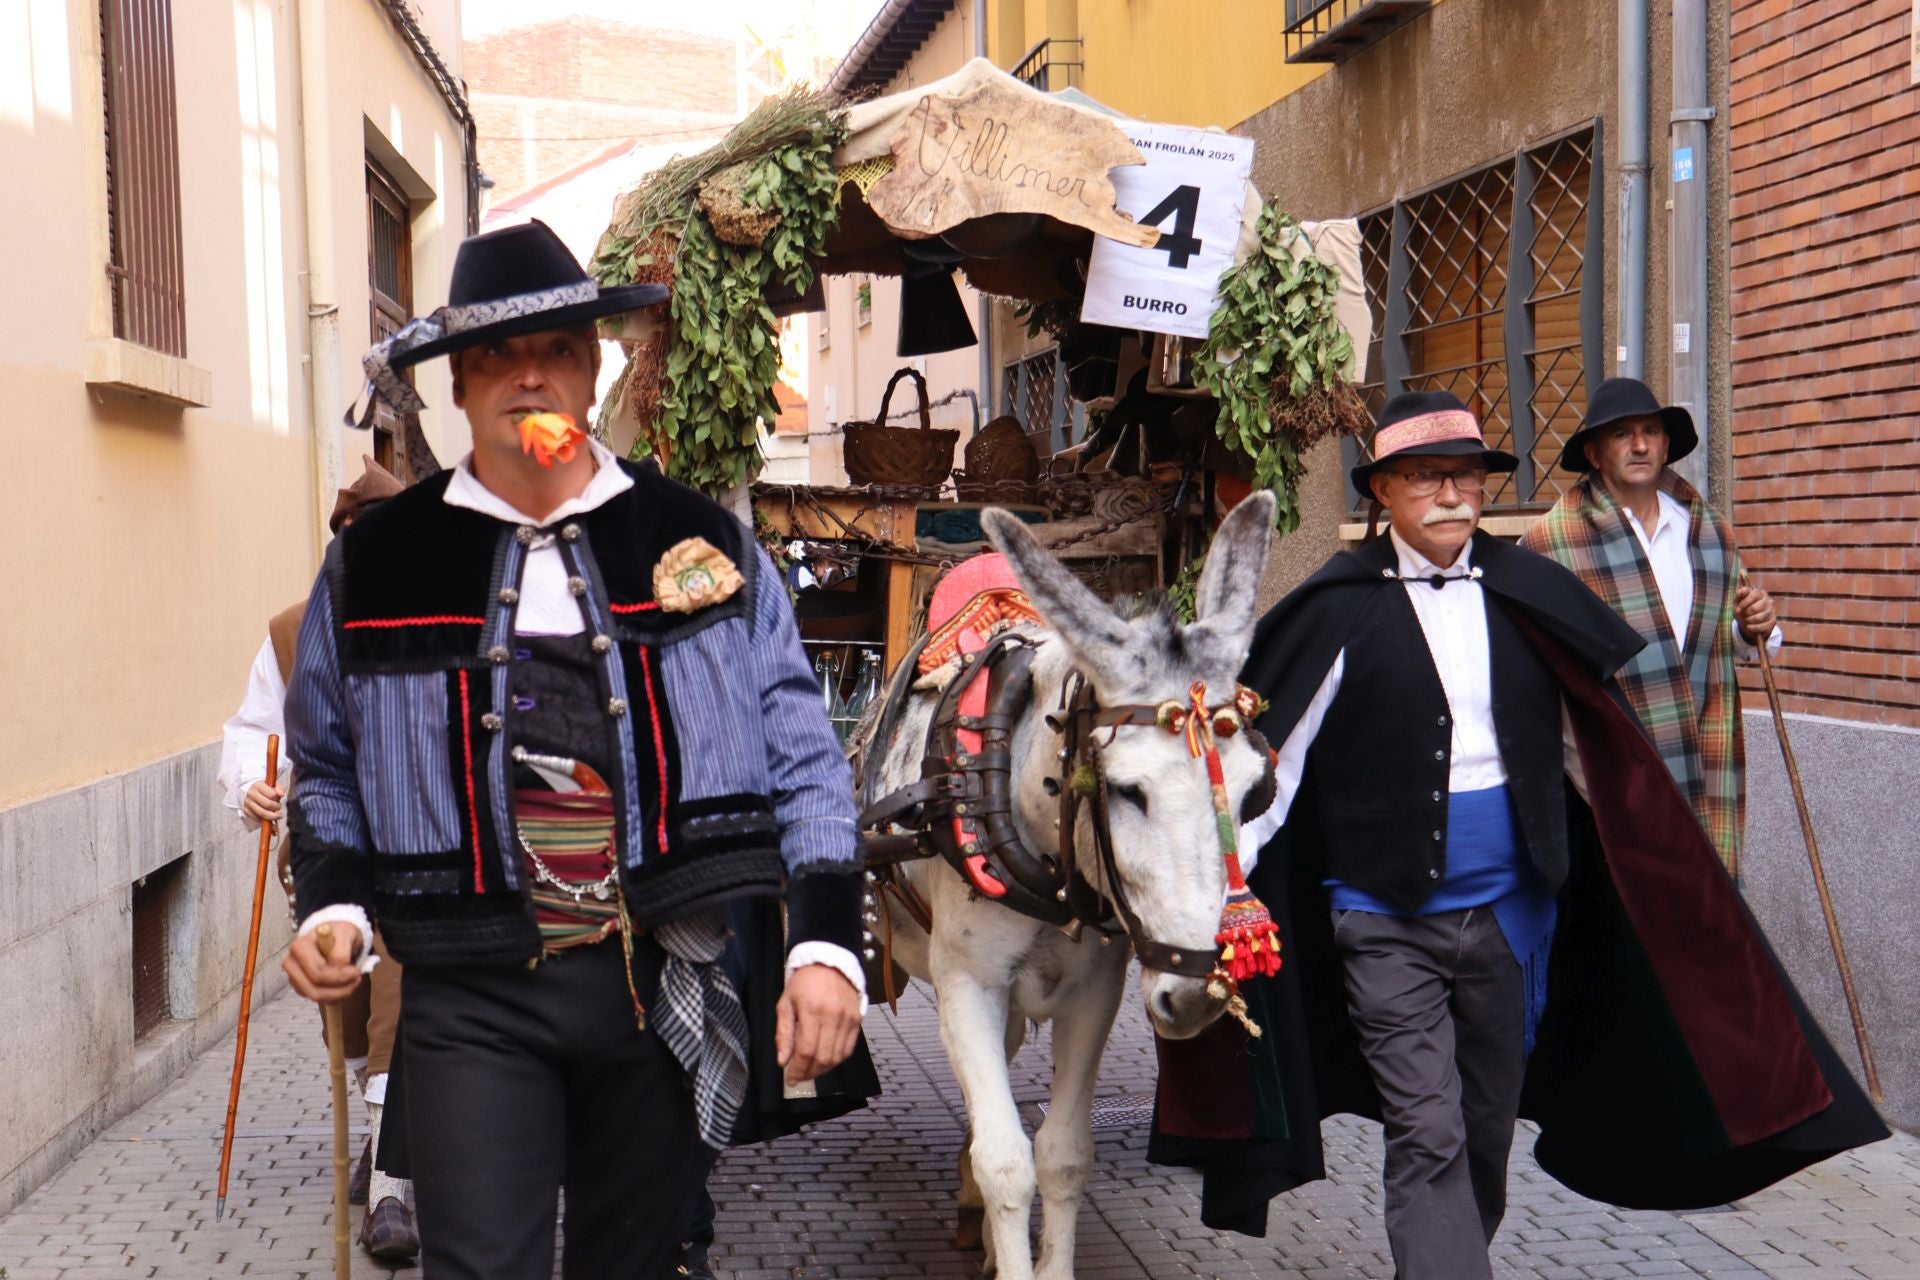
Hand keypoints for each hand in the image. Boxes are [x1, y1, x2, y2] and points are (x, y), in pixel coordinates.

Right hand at [242, 781, 284, 824]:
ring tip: (277, 815)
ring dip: (272, 816)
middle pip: (268, 805)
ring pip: (262, 814)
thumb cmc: (264, 789)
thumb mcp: (272, 785)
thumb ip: (279, 788)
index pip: (272, 795)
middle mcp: (251, 794)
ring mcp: (247, 803)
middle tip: (279, 808)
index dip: (278, 799)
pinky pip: (257, 818)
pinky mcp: (246, 811)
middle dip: (276, 808)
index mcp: (258, 786)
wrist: (250, 791)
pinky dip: (265, 820)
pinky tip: (269, 818)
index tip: (279, 799)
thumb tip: (281, 794)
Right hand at [282, 924, 362, 1004]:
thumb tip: (337, 966)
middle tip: (357, 978)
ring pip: (316, 996)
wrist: (334, 935)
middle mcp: (291, 963)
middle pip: (314, 988)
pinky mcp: (300, 987)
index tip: (356, 970)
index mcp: (299, 947)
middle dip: (340, 988)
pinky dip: (334, 997)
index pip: (319, 972)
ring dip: (339, 994)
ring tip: (352, 982)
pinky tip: (344, 986)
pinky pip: (318, 999)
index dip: (340, 976)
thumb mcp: (346, 933)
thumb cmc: (339, 934)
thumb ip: (341, 949)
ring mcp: (294, 977)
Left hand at [775, 963, 861, 1086]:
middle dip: (810, 1073)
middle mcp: (833, 1016)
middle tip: (799, 1077)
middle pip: (823, 1057)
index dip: (798, 1069)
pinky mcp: (857, 1020)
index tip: (790, 1080)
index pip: (805, 1050)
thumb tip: (782, 1061)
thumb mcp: (785, 1003)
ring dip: (823, 1069)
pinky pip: (849, 1049)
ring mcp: (848, 1019)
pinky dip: (837, 1060)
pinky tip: (826, 1061)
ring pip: (837, 1057)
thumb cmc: (803, 983)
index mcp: (811, 1011)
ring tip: (811, 1071)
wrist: (829, 961)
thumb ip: (783, 1033)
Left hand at [1734, 583, 1775, 644]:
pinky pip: (1763, 626)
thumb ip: (1740, 594)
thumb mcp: (1738, 601)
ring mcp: (1772, 611)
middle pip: (1755, 608)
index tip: (1738, 609)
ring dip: (1749, 621)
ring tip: (1746, 620)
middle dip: (1746, 613)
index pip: (1754, 595)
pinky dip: (1753, 628)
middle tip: (1743, 615)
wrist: (1748, 622)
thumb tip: (1742, 590)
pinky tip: (1749, 627)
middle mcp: (1768, 601)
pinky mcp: (1773, 621)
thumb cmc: (1743, 609)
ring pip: (1759, 617)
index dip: (1744, 603)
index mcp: (1760, 593)